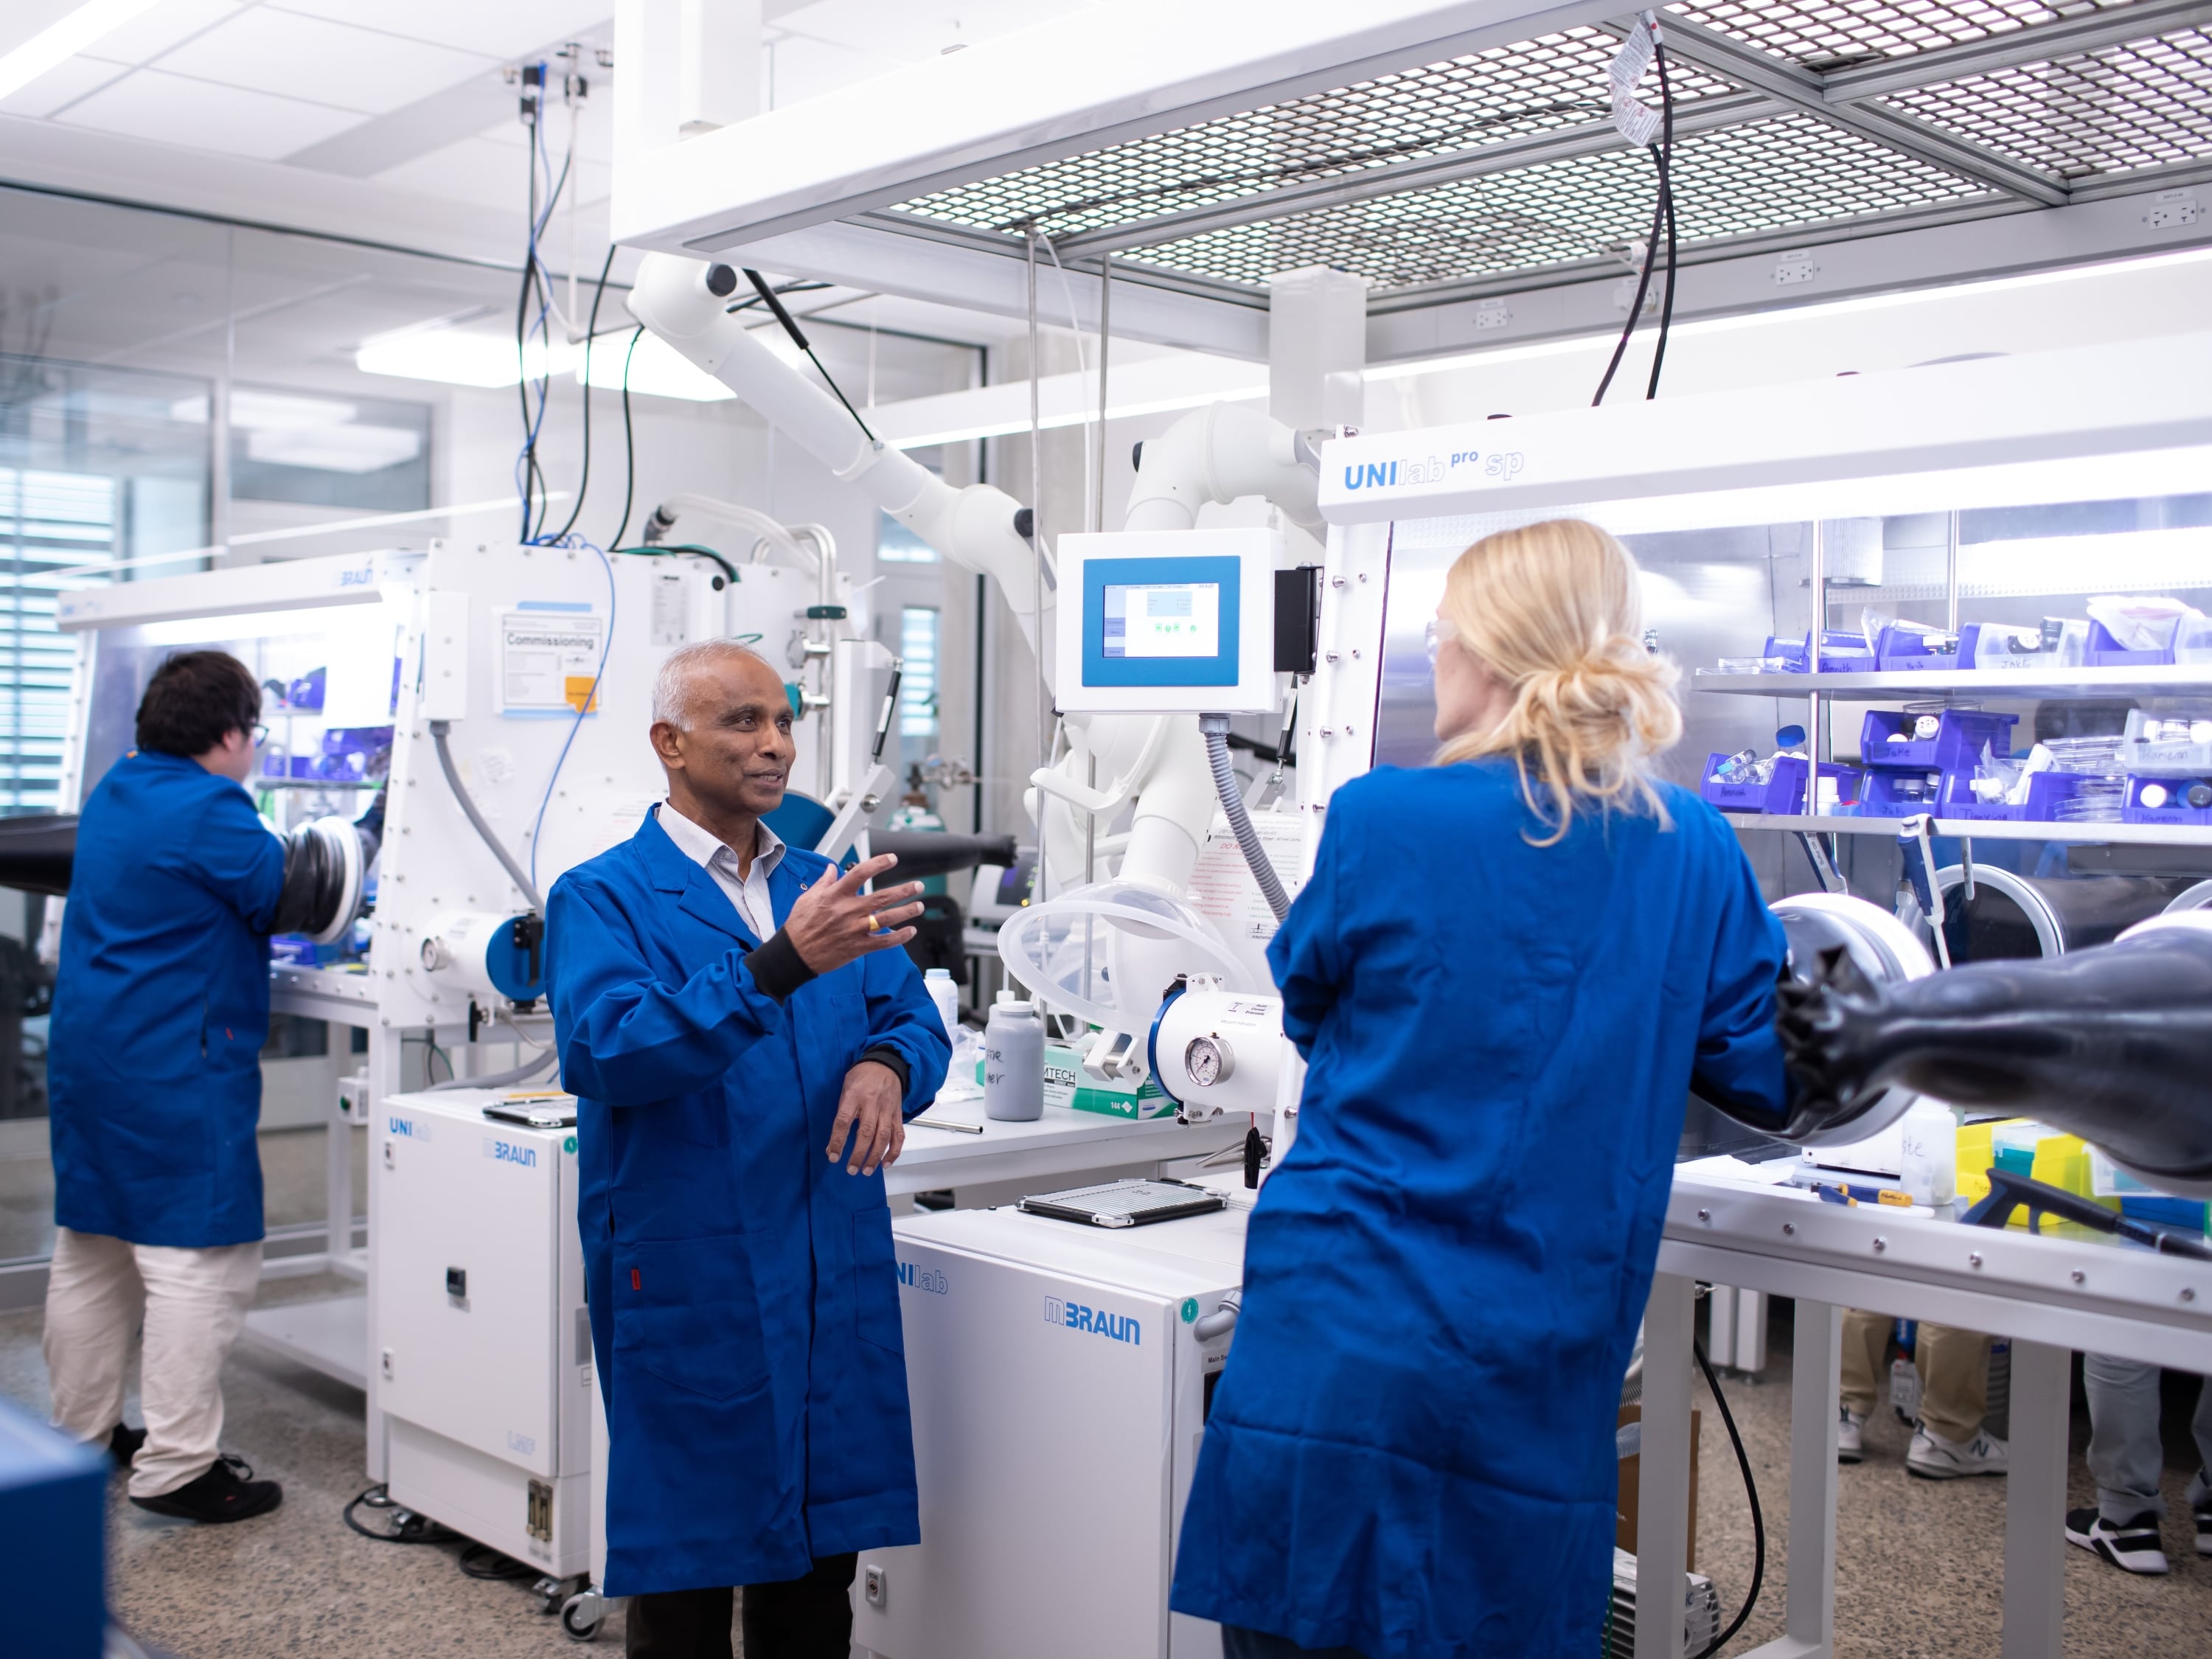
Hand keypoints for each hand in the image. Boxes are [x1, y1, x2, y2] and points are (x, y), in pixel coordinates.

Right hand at [783, 854, 924, 974]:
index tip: (892, 859)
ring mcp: (855, 930)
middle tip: (918, 885)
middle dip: (904, 890)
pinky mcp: (858, 947)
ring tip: (920, 905)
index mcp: (835, 896)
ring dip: (907, 911)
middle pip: (882, 897)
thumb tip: (831, 868)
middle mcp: (848, 911)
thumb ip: (824, 882)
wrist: (795, 954)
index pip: (860, 873)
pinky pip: (884, 942)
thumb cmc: (800, 925)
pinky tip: (911, 931)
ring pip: (887, 919)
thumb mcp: (807, 898)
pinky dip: (900, 937)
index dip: (879, 864)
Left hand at [827, 1059, 905, 1175]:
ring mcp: (887, 1110)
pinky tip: (886, 1163)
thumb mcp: (845, 1088)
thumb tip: (833, 1144)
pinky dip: (894, 1151)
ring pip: (883, 1137)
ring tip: (867, 1171)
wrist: (886, 1064)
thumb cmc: (862, 1076)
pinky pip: (899, 1135)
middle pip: (866, 1132)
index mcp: (854, 1095)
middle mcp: (872, 1103)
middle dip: (858, 1154)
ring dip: (875, 1157)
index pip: (844, 1121)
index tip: (833, 1156)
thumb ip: (841, 1114)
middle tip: (851, 1169)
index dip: (838, 1141)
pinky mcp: (897, 1115)